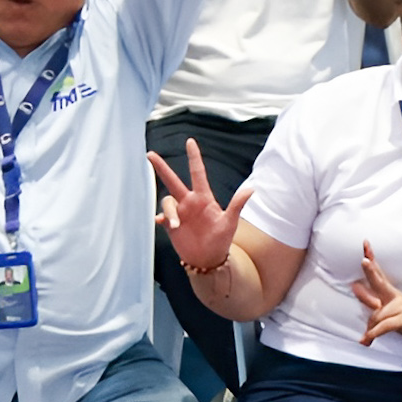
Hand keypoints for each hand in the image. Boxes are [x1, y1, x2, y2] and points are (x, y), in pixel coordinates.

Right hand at [151, 140, 254, 270]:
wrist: (208, 259)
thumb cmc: (221, 239)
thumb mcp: (230, 222)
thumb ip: (237, 205)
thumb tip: (251, 189)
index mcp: (203, 198)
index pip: (197, 173)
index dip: (194, 157)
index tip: (190, 142)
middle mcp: (189, 202)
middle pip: (172, 180)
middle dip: (161, 168)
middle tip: (149, 155)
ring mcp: (179, 213)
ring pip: (167, 202)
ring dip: (169, 212)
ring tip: (175, 225)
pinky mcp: (171, 225)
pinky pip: (162, 216)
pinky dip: (161, 218)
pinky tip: (162, 222)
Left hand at [352, 245, 401, 348]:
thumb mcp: (389, 311)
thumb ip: (372, 301)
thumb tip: (355, 288)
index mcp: (391, 294)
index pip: (379, 274)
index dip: (371, 260)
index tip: (365, 244)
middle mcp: (396, 298)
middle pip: (380, 282)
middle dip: (371, 272)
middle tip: (363, 261)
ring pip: (377, 316)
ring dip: (371, 328)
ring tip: (368, 337)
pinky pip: (385, 326)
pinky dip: (374, 333)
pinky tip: (367, 339)